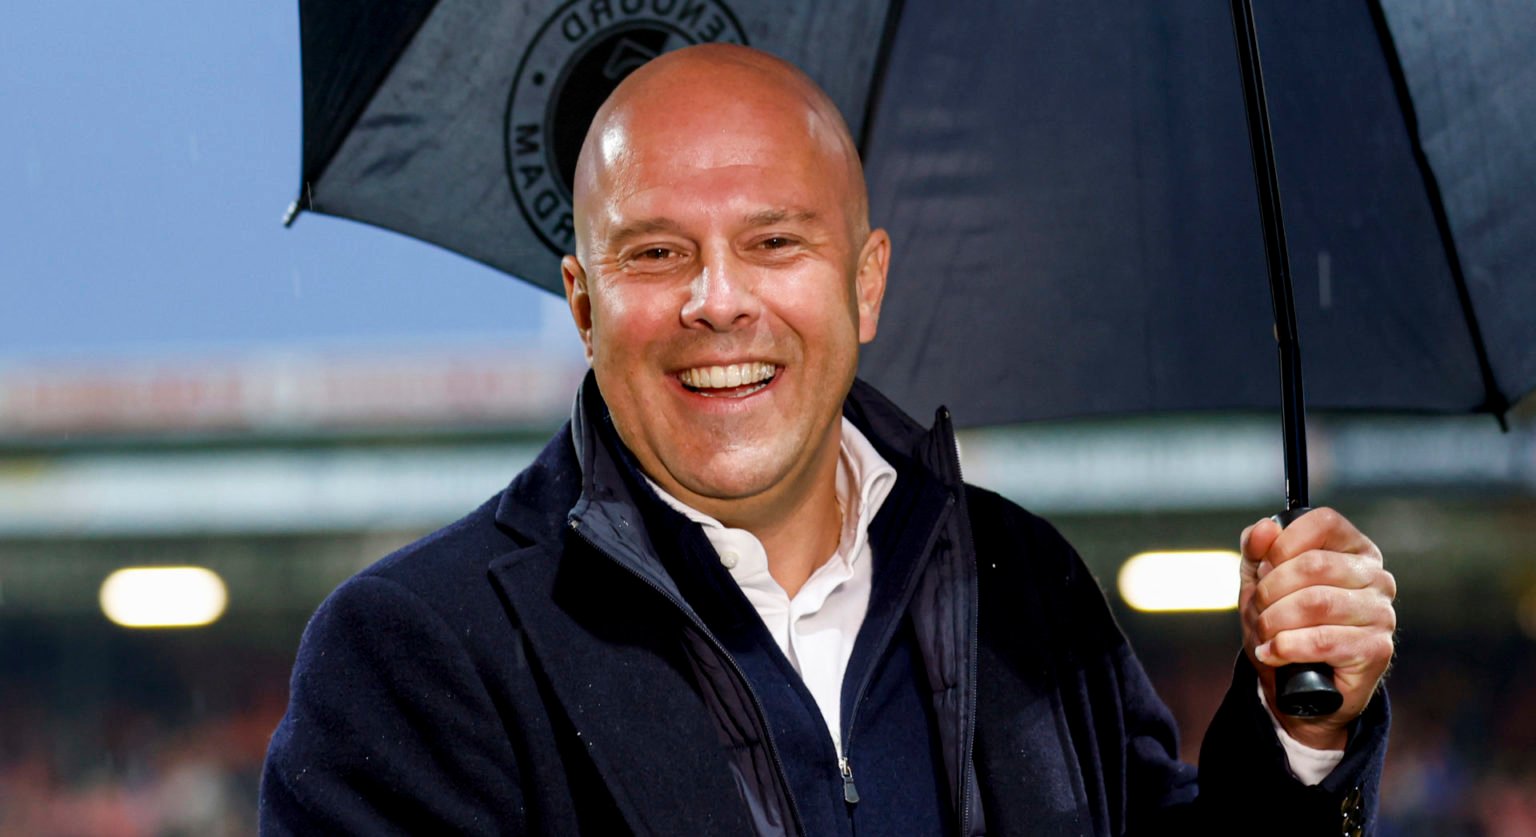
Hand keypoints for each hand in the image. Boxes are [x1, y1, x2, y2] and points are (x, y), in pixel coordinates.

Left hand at [1239, 508, 1395, 749]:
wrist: (1296, 688)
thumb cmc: (1283, 627)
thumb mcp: (1260, 584)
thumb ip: (1257, 551)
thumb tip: (1264, 528)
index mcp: (1353, 550)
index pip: (1322, 523)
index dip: (1282, 544)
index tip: (1264, 568)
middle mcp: (1376, 577)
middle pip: (1312, 565)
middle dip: (1270, 590)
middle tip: (1260, 611)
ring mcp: (1381, 614)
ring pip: (1315, 603)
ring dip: (1274, 621)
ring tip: (1265, 634)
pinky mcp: (1376, 649)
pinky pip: (1323, 641)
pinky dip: (1286, 647)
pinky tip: (1273, 652)